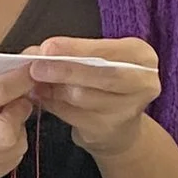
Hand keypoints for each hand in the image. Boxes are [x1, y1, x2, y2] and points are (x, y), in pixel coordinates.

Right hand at [0, 77, 31, 177]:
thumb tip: (11, 77)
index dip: (19, 81)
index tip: (30, 72)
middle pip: (8, 131)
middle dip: (19, 112)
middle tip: (13, 103)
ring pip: (13, 150)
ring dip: (16, 132)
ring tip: (2, 122)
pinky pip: (7, 165)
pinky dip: (10, 149)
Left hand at [26, 37, 161, 157]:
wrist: (118, 125)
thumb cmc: (104, 81)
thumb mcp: (98, 59)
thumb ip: (72, 52)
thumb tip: (35, 52)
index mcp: (142, 56)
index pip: (109, 51)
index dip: (77, 49)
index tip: (48, 47)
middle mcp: (142, 83)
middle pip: (101, 75)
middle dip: (65, 70)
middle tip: (36, 67)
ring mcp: (126, 110)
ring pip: (82, 96)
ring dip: (53, 89)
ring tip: (35, 81)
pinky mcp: (106, 130)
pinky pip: (71, 114)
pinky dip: (52, 104)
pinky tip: (41, 96)